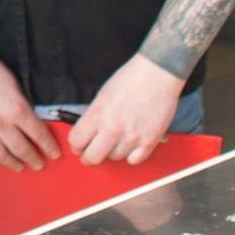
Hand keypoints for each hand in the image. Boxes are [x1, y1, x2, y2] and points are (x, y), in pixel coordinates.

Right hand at [0, 55, 59, 170]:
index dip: (49, 146)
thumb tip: (30, 122)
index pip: (39, 135)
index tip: (54, 154)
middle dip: (33, 159)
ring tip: (19, 166)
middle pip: (21, 149)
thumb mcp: (14, 85)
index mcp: (17, 110)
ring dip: (13, 164)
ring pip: (1, 156)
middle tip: (39, 164)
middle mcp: (1, 124)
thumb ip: (23, 106)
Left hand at [70, 56, 184, 165]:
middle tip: (91, 153)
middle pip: (92, 157)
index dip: (76, 145)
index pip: (76, 141)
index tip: (79, 145)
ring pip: (114, 158)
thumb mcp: (103, 95)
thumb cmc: (131, 79)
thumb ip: (94, 116)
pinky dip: (131, 155)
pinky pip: (134, 160)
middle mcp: (113, 129)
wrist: (158, 74)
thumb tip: (87, 134)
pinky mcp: (149, 141)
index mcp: (98, 114)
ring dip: (113, 151)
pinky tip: (131, 144)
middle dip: (88, 156)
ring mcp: (132, 137)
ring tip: (117, 139)